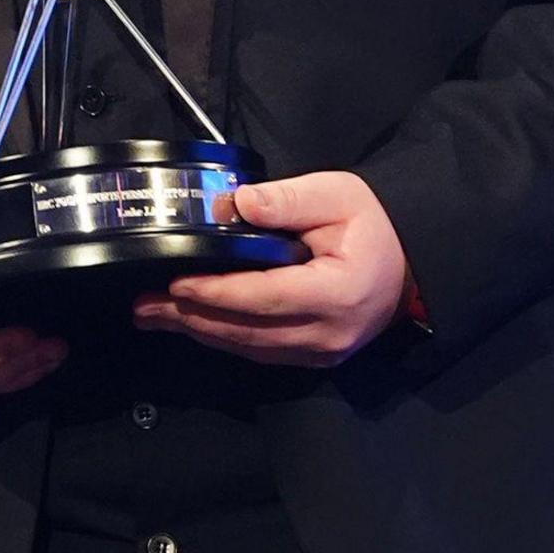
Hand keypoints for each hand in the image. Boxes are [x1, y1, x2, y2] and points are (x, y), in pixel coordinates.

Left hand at [131, 170, 408, 367]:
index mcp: (338, 292)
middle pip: (248, 331)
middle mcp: (329, 332)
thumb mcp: (336, 195)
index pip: (264, 298)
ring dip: (200, 331)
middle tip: (143, 307)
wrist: (410, 259)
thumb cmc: (373, 223)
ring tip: (154, 316)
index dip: (216, 294)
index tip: (175, 284)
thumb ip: (286, 200)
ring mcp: (324, 352)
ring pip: (250, 348)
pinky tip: (194, 324)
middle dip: (191, 318)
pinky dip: (224, 338)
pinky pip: (262, 352)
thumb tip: (234, 205)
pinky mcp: (316, 357)